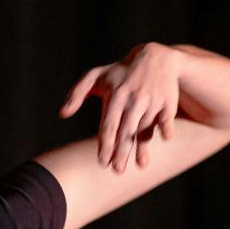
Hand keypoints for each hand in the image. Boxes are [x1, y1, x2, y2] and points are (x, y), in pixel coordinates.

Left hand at [57, 43, 183, 172]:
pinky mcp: (167, 102)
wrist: (155, 57)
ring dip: (143, 147)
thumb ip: (77, 94)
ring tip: (140, 166)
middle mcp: (133, 99)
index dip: (106, 144)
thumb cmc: (121, 72)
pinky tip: (165, 138)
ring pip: (145, 128)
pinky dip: (166, 127)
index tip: (102, 162)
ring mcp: (151, 101)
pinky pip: (166, 118)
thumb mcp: (96, 76)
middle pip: (126, 131)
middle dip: (121, 152)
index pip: (109, 125)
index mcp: (115, 95)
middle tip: (116, 171)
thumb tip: (62, 114)